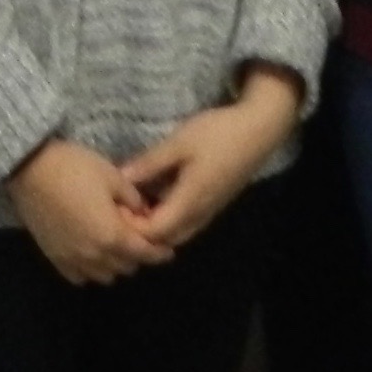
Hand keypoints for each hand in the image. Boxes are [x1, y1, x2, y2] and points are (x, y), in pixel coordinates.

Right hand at [3, 138, 171, 284]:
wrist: (28, 168)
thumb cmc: (74, 168)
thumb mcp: (113, 177)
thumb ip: (134, 200)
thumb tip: (144, 213)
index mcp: (112, 236)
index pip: (144, 253)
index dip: (159, 252)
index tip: (168, 249)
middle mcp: (94, 255)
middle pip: (126, 267)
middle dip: (137, 255)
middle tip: (139, 238)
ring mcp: (72, 259)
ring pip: (104, 275)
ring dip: (115, 264)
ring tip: (115, 245)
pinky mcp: (54, 257)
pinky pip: (79, 276)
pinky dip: (90, 269)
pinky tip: (91, 252)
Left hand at [124, 66, 303, 249]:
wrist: (258, 131)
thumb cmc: (217, 134)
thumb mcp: (178, 143)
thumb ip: (149, 164)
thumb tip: (119, 179)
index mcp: (189, 203)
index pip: (154, 233)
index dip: (131, 228)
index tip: (112, 210)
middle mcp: (199, 215)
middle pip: (164, 240)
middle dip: (140, 233)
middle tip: (120, 210)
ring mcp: (209, 211)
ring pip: (177, 234)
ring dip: (155, 228)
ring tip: (135, 206)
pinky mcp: (213, 204)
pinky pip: (186, 224)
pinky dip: (168, 220)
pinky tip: (155, 199)